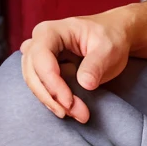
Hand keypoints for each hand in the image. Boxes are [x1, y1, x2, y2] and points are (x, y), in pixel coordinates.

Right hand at [20, 9, 134, 121]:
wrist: (114, 37)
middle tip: (76, 113)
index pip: (41, 57)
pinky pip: (41, 87)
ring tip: (78, 114)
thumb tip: (85, 84)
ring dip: (53, 102)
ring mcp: (38, 56)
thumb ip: (96, 64)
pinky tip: (71, 110)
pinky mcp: (43, 70)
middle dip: (52, 96)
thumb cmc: (110, 37)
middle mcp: (39, 42)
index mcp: (51, 31)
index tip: (69, 101)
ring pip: (34, 83)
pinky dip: (54, 101)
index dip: (51, 81)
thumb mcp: (109, 48)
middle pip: (33, 73)